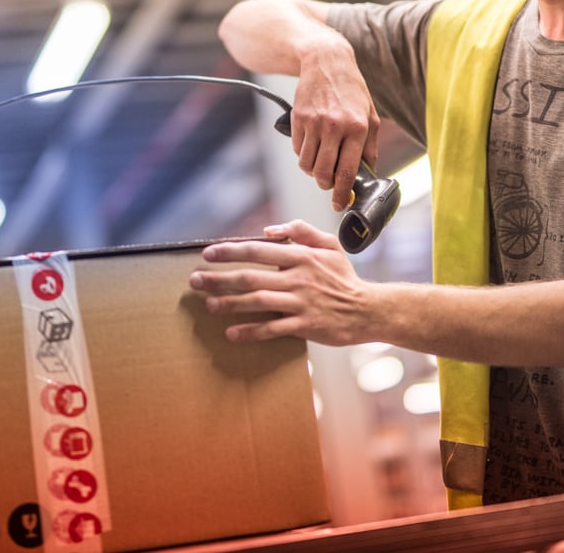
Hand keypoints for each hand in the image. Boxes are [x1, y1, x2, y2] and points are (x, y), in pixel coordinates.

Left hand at [190, 220, 371, 344]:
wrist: (368, 310)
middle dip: (219, 279)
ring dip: (229, 303)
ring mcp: (300, 303)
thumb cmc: (345, 278)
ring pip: (257, 301)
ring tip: (209, 305)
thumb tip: (268, 229)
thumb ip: (301, 231)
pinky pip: (272, 329)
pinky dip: (250, 331)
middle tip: (195, 281)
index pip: (258, 251)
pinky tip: (232, 333)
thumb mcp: (330, 245)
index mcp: (301, 257)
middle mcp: (297, 278)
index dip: (230, 251)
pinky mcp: (305, 326)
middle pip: (250, 277)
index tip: (207, 253)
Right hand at [290, 48, 380, 210]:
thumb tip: (368, 172)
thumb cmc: (351, 90)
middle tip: (328, 182)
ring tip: (320, 163)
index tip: (340, 205)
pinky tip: (312, 145)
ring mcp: (314, 123)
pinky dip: (303, 154)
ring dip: (312, 171)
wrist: (326, 61)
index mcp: (357, 128)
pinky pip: (297, 150)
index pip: (347, 171)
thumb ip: (370, 146)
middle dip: (325, 184)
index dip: (342, 194)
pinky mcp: (298, 118)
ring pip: (307, 165)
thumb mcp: (370, 115)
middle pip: (323, 173)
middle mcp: (335, 126)